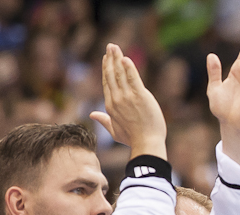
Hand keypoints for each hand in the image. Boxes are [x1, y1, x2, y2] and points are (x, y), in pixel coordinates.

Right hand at [89, 43, 166, 159]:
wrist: (146, 143)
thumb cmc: (133, 139)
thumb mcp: (114, 131)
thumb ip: (104, 120)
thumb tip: (92, 114)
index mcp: (110, 106)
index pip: (107, 83)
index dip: (106, 69)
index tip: (107, 58)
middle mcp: (116, 99)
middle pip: (111, 75)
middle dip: (110, 58)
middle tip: (110, 46)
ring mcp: (127, 97)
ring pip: (120, 74)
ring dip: (117, 58)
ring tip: (115, 47)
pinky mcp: (140, 96)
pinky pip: (133, 78)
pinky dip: (129, 68)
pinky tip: (126, 58)